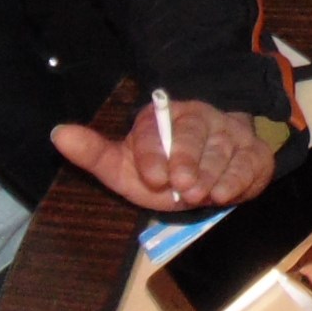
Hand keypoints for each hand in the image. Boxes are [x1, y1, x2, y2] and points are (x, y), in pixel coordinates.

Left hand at [51, 98, 274, 211]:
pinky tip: (227, 194)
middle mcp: (198, 118)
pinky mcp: (254, 153)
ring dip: (214, 173)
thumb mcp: (124, 166)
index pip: (155, 128)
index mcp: (161, 116)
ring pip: (223, 148)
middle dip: (188, 159)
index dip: (155, 152)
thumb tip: (57, 134)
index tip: (154, 177)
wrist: (208, 171)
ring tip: (204, 194)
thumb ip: (94, 153)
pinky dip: (241, 178)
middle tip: (183, 187)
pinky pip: (251, 162)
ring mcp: (228, 133)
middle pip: (193, 131)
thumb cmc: (160, 170)